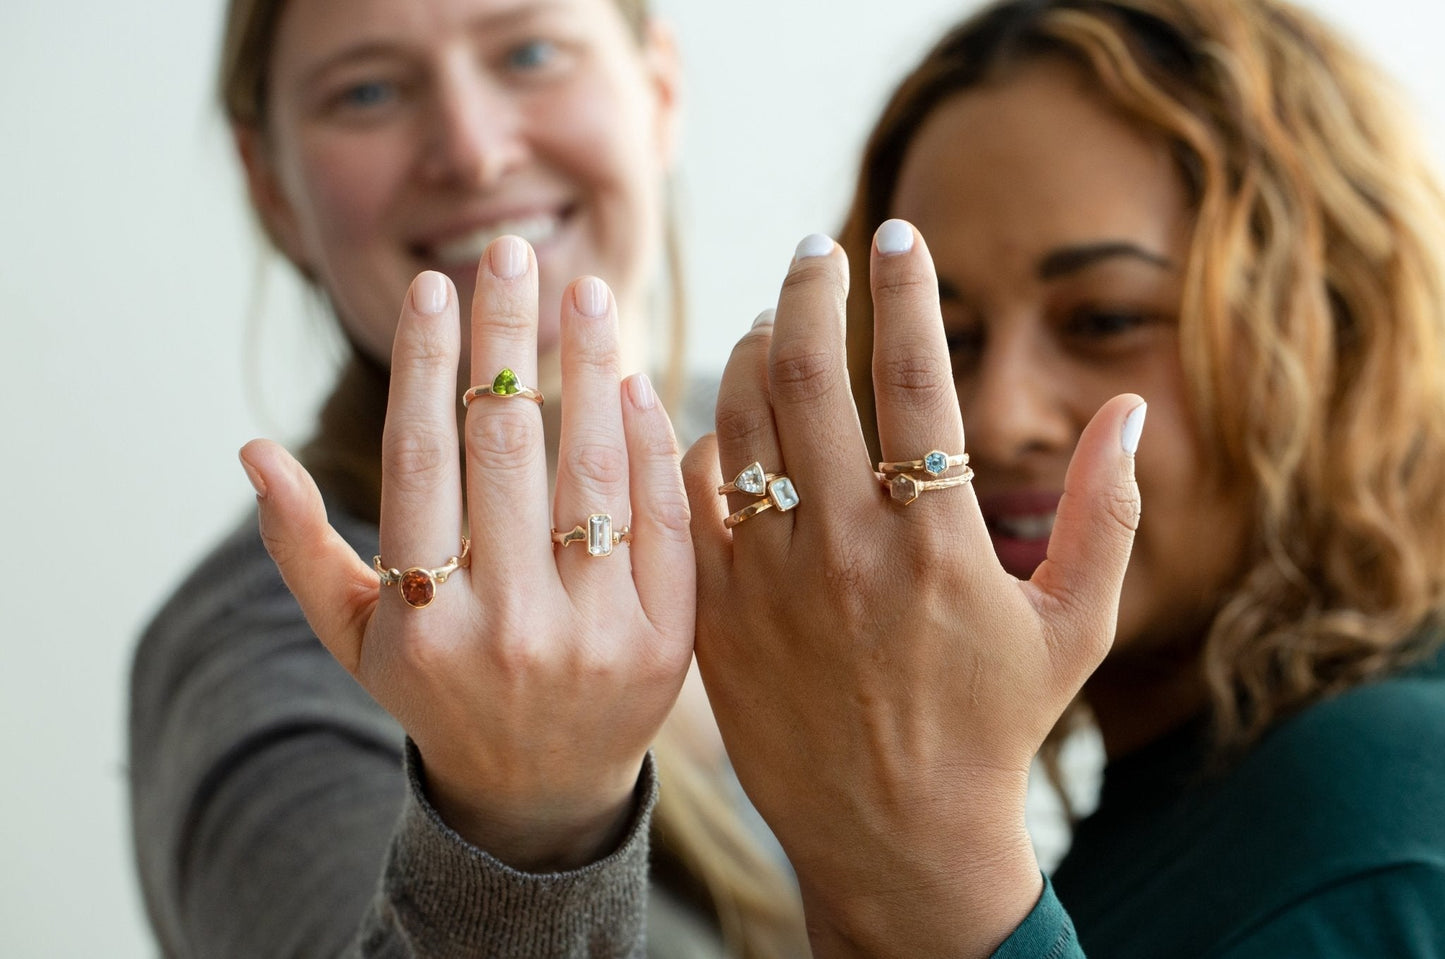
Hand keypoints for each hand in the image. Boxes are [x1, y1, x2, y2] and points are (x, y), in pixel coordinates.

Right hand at [239, 237, 694, 869]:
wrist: (539, 789)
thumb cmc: (437, 691)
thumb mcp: (354, 637)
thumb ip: (301, 546)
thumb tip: (250, 448)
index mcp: (420, 618)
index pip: (421, 459)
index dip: (429, 363)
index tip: (438, 285)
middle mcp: (504, 626)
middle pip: (507, 448)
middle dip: (509, 338)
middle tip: (516, 254)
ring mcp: (591, 636)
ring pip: (590, 474)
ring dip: (587, 369)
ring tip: (585, 294)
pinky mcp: (664, 644)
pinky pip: (660, 522)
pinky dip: (647, 446)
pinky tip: (632, 385)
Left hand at [681, 222, 1142, 956]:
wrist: (894, 835)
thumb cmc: (995, 728)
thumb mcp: (1075, 627)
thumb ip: (1105, 513)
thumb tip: (1127, 409)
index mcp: (937, 544)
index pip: (917, 379)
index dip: (907, 290)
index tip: (899, 232)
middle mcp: (845, 550)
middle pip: (809, 376)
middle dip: (810, 290)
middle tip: (815, 247)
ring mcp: (769, 580)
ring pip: (740, 422)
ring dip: (753, 351)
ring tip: (776, 321)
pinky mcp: (717, 611)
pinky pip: (691, 493)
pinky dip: (699, 436)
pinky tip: (720, 412)